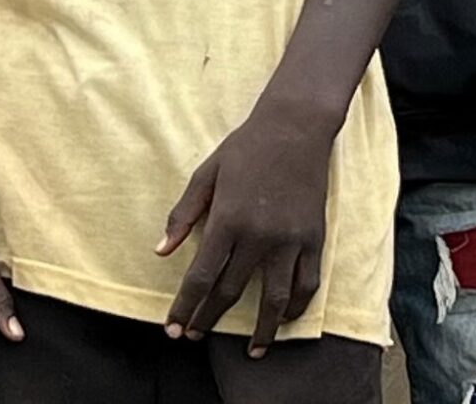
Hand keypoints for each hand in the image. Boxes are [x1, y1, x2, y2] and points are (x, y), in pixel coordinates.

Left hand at [158, 103, 333, 354]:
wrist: (295, 127)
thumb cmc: (245, 148)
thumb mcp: (206, 173)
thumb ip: (183, 214)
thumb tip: (161, 252)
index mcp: (228, 218)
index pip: (202, 275)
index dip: (186, 306)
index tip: (175, 328)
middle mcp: (259, 235)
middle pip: (231, 291)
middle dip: (210, 319)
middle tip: (196, 337)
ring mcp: (290, 239)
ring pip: (275, 298)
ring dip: (263, 330)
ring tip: (253, 349)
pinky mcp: (314, 238)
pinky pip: (307, 284)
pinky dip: (296, 307)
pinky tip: (285, 318)